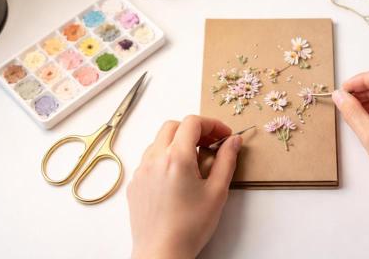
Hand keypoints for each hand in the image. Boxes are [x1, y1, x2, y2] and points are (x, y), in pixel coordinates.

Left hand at [128, 116, 241, 258]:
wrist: (162, 252)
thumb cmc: (190, 227)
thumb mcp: (217, 192)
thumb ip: (226, 160)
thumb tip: (233, 141)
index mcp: (176, 157)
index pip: (192, 122)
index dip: (212, 124)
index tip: (224, 136)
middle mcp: (154, 159)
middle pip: (173, 126)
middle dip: (194, 130)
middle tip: (211, 144)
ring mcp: (141, 170)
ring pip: (159, 141)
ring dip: (178, 143)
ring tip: (195, 162)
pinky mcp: (135, 183)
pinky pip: (149, 160)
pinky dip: (165, 158)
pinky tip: (177, 177)